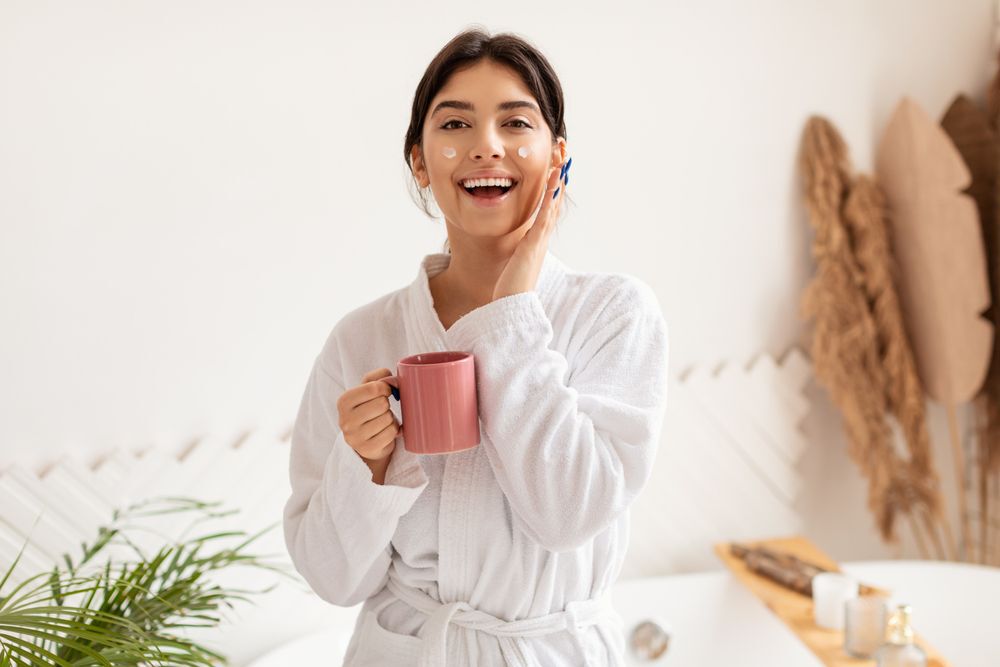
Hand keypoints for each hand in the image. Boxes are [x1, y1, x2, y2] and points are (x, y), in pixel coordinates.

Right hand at [337, 367, 399, 463]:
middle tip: (380, 410)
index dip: (385, 388)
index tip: (385, 392)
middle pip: (382, 404)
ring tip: (381, 421)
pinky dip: (393, 430)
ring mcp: (355, 437)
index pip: (374, 388)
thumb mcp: (367, 389)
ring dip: (389, 418)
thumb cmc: (368, 408)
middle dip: (386, 405)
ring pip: (387, 418)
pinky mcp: (367, 448)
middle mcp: (345, 420)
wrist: (364, 439)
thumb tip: (393, 379)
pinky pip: (391, 432)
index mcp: (344, 401)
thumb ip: (378, 377)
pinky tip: (384, 431)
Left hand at [491, 157, 569, 300]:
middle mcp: (542, 235)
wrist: (511, 307)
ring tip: (562, 155)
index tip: (555, 161)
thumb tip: (519, 243)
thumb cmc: (511, 287)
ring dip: (558, 177)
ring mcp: (540, 239)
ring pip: (553, 202)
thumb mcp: (516, 260)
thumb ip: (520, 248)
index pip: (548, 203)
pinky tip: (554, 179)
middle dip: (559, 172)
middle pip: (555, 197)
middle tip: (563, 149)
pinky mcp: (534, 244)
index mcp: (537, 237)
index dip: (553, 182)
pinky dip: (550, 196)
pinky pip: (544, 215)